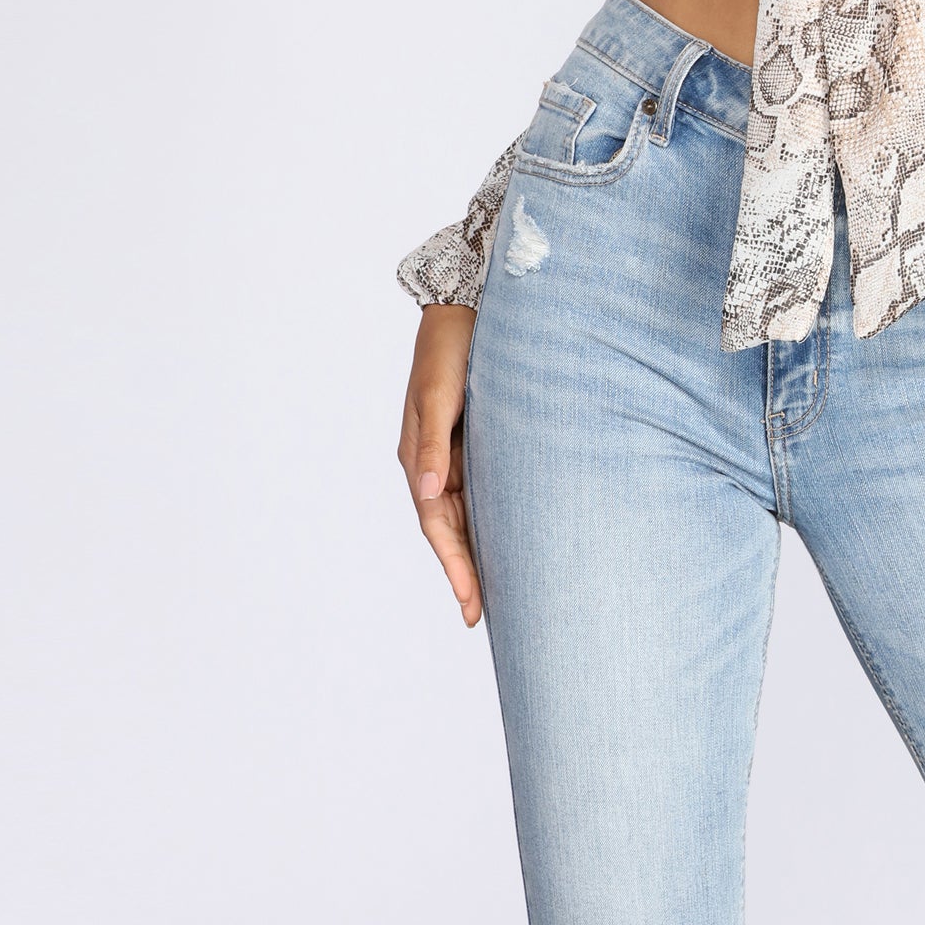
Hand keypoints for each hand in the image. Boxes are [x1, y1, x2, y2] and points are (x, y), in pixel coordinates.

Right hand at [398, 302, 482, 624]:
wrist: (464, 308)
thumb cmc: (450, 349)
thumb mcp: (440, 396)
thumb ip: (432, 444)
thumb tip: (428, 493)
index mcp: (418, 458)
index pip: (436, 526)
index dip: (455, 567)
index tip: (472, 605)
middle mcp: (433, 463)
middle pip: (449, 529)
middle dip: (465, 572)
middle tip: (482, 616)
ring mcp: (453, 453)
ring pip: (465, 514)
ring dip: (476, 550)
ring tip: (496, 591)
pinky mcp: (473, 440)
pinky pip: (480, 490)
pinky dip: (487, 518)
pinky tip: (506, 536)